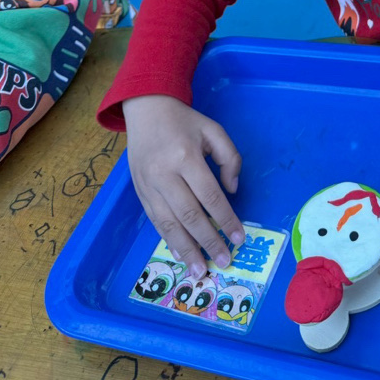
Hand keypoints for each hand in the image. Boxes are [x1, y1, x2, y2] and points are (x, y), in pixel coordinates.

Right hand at [123, 94, 243, 277]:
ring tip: (201, 270)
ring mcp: (148, 185)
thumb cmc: (184, 121)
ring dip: (186, 250)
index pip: (209, 195)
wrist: (145, 109)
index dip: (225, 218)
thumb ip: (230, 158)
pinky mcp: (139, 193)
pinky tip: (181, 254)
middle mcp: (164, 174)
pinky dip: (169, 240)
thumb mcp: (214, 130)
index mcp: (185, 156)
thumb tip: (232, 191)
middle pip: (189, 214)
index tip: (239, 237)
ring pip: (169, 224)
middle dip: (208, 240)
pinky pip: (156, 221)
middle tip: (224, 260)